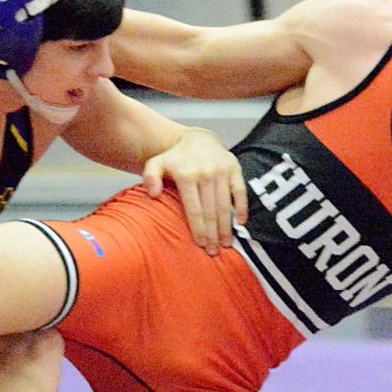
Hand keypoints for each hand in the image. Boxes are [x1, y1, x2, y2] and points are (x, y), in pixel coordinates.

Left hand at [141, 131, 247, 255]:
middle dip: (213, 233)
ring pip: (225, 204)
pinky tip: (240, 224)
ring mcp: (222, 170)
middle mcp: (205, 172)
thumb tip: (153, 194)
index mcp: (186, 175)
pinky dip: (241, 208)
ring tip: (225, 244)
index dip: (198, 228)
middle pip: (210, 210)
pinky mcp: (234, 168)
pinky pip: (240, 191)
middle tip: (214, 252)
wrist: (198, 139)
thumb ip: (150, 177)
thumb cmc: (175, 159)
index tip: (201, 245)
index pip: (193, 208)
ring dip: (226, 226)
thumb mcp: (156, 164)